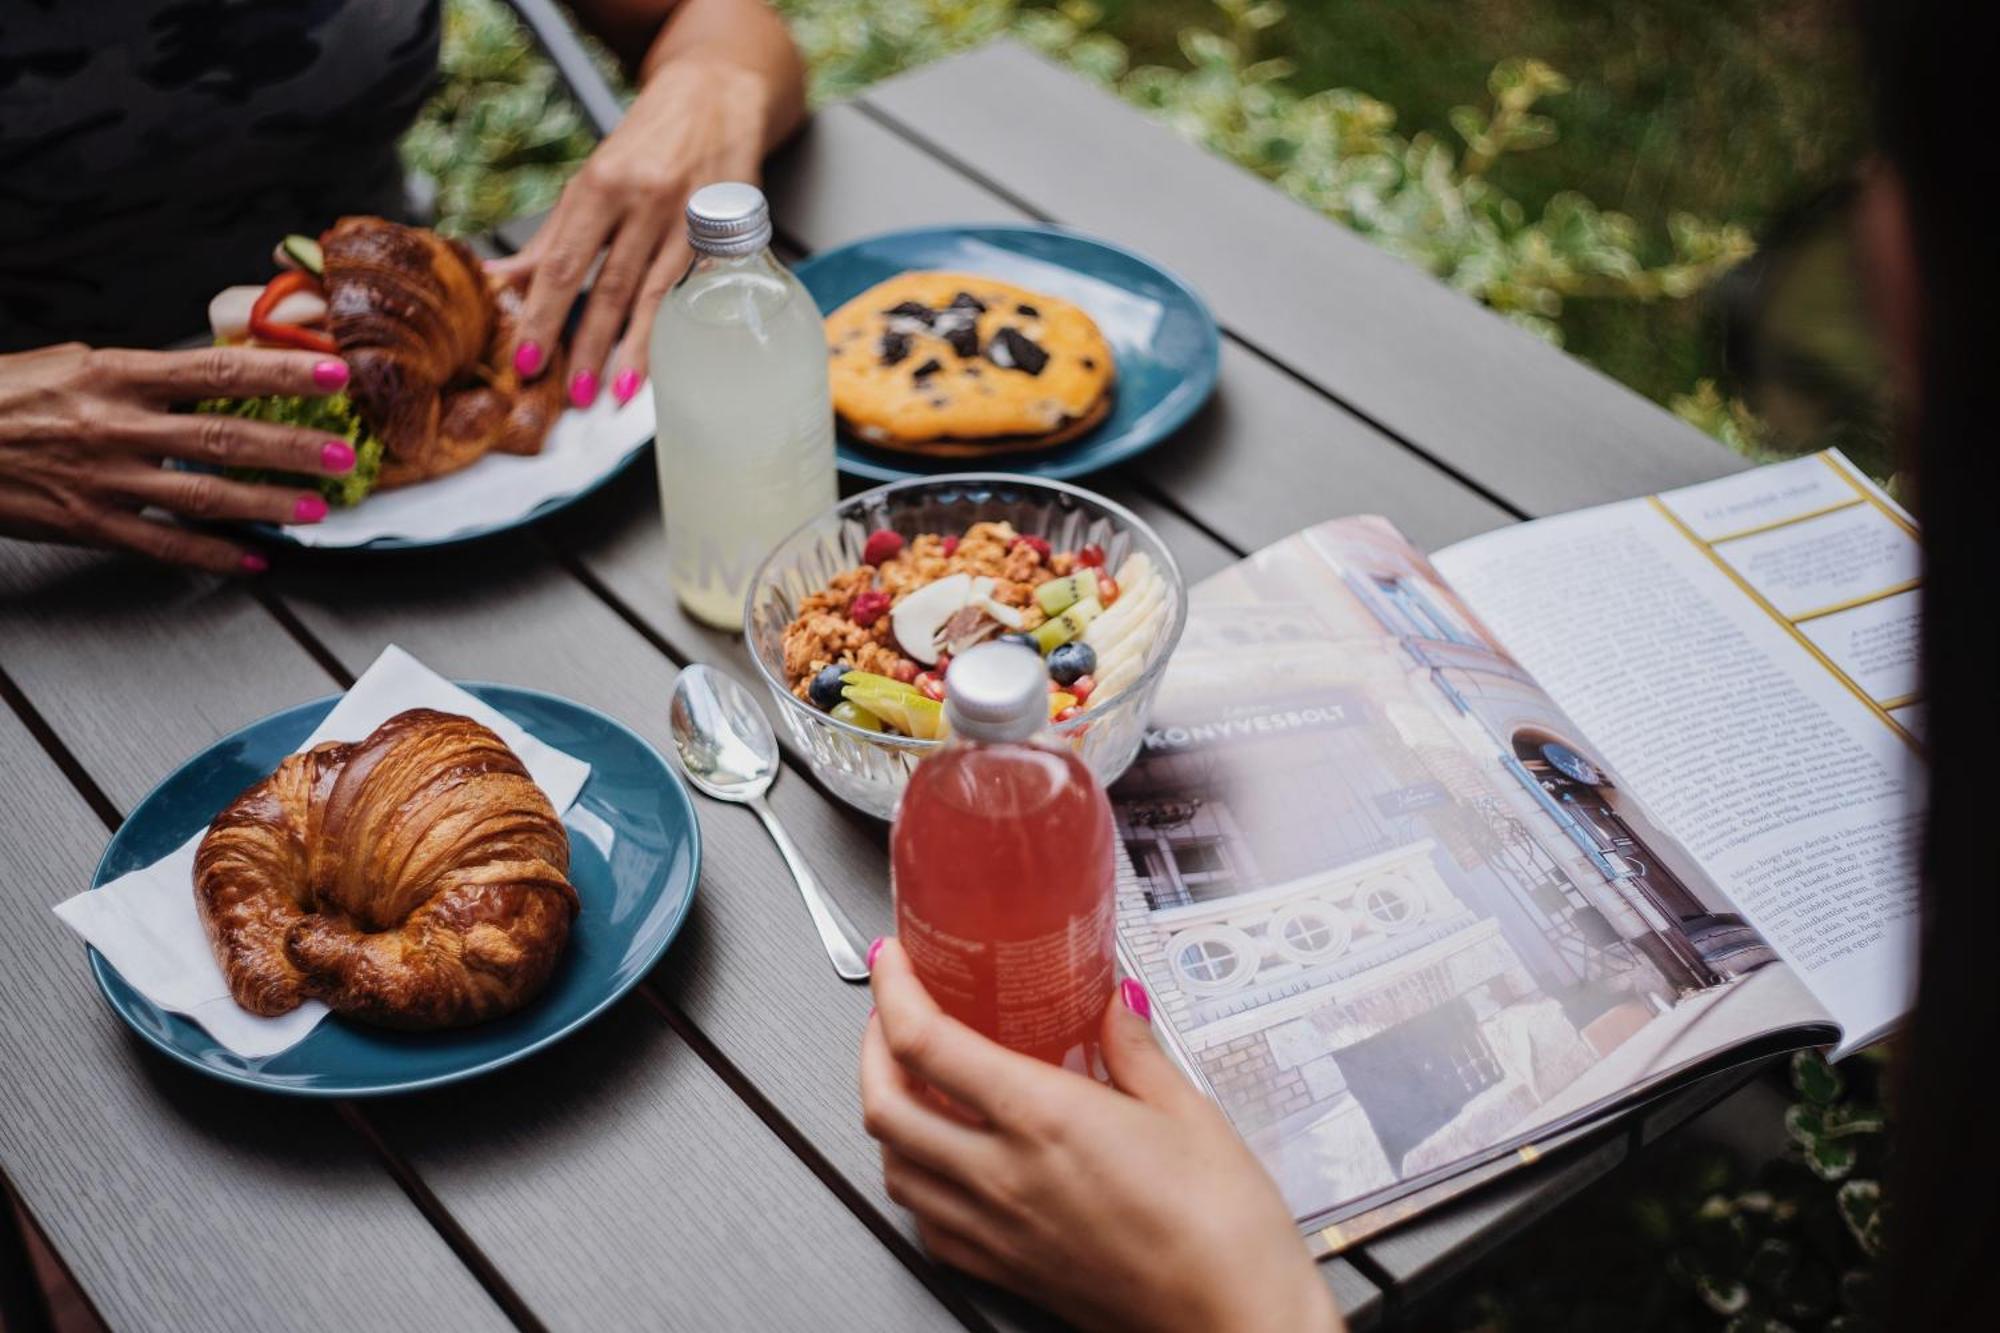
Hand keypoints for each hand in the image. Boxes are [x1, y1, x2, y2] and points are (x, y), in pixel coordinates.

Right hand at [0, 342, 356, 572]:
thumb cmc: (8, 395)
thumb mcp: (79, 365)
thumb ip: (148, 375)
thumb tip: (218, 376)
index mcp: (115, 374)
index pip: (216, 370)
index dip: (280, 373)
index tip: (332, 375)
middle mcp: (115, 424)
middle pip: (222, 436)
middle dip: (292, 448)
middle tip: (345, 453)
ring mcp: (105, 477)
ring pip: (203, 495)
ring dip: (267, 504)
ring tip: (317, 509)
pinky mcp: (90, 522)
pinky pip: (164, 544)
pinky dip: (214, 555)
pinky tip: (254, 560)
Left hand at [491, 58, 770, 410]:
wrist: (716, 98)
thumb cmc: (646, 144)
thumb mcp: (592, 179)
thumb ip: (553, 236)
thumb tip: (502, 280)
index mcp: (601, 185)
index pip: (563, 263)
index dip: (543, 315)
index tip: (528, 360)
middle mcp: (645, 202)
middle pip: (609, 287)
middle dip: (589, 346)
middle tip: (574, 394)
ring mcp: (689, 220)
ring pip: (656, 295)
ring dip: (636, 349)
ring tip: (618, 392)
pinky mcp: (725, 234)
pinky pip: (695, 292)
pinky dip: (677, 329)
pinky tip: (668, 361)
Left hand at [860, 939, 1343, 1332]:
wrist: (1235, 1322)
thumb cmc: (1222, 1230)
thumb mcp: (1190, 1111)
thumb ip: (1136, 1051)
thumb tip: (1116, 1008)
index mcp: (1043, 1119)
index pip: (925, 1042)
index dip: (893, 991)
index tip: (893, 962)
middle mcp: (1004, 1175)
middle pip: (883, 1106)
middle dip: (870, 1050)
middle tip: (889, 1017)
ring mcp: (998, 1229)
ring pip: (894, 1169)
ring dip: (884, 1116)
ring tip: (908, 1084)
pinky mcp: (1006, 1270)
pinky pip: (927, 1224)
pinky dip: (914, 1183)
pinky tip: (942, 1166)